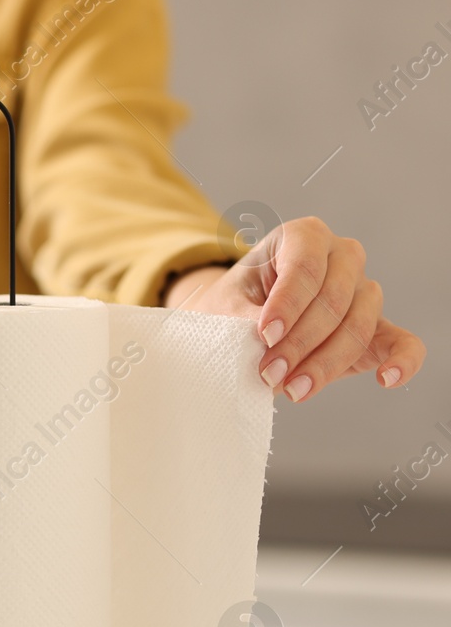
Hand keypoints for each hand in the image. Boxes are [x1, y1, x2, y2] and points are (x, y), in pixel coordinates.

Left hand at [163, 217, 423, 401]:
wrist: (235, 322)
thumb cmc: (230, 305)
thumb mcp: (224, 305)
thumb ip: (242, 317)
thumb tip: (265, 339)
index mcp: (303, 237)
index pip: (305, 266)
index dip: (288, 304)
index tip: (265, 335)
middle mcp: (341, 257)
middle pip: (334, 299)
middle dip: (301, 342)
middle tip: (270, 373)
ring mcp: (363, 292)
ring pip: (359, 326)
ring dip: (325, 362)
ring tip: (292, 389)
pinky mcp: (377, 329)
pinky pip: (403, 342)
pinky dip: (403, 361)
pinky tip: (387, 380)